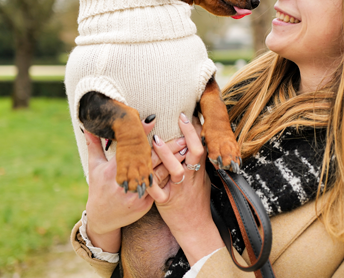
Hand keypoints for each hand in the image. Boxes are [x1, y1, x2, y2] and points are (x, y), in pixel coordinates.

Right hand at [84, 116, 187, 252]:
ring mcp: (136, 194)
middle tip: (182, 136)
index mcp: (112, 171)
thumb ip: (94, 145)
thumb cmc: (98, 189)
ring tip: (187, 149)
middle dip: (167, 149)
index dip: (141, 135)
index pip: (130, 149)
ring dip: (174, 162)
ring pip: (158, 174)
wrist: (102, 219)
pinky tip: (183, 167)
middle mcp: (125, 182)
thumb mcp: (94, 167)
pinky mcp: (145, 204)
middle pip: (149, 161)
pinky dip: (171, 177)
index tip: (153, 121)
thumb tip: (86, 127)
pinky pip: (160, 188)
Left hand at [147, 113, 223, 264]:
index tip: (187, 115)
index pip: (200, 147)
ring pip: (176, 170)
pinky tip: (142, 171)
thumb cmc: (195, 200)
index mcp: (198, 172)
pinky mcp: (167, 202)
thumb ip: (195, 161)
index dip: (195, 131)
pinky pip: (158, 192)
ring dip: (166, 154)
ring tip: (155, 139)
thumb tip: (191, 140)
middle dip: (185, 135)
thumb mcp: (201, 179)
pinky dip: (150, 182)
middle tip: (176, 117)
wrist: (195, 228)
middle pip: (193, 154)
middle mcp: (191, 179)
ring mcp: (179, 190)